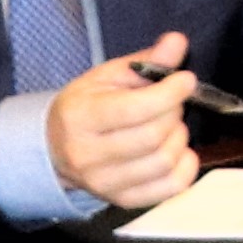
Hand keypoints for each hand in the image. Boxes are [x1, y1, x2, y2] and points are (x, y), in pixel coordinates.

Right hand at [46, 32, 207, 210]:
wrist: (55, 149)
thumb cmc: (86, 107)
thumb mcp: (108, 77)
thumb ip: (145, 61)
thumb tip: (178, 42)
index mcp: (80, 118)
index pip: (135, 109)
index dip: (170, 93)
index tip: (185, 80)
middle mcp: (87, 155)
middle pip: (154, 136)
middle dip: (173, 113)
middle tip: (170, 103)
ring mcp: (105, 184)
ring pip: (165, 160)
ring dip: (179, 137)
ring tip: (168, 125)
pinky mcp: (123, 200)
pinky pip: (172, 187)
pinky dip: (186, 166)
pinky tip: (177, 150)